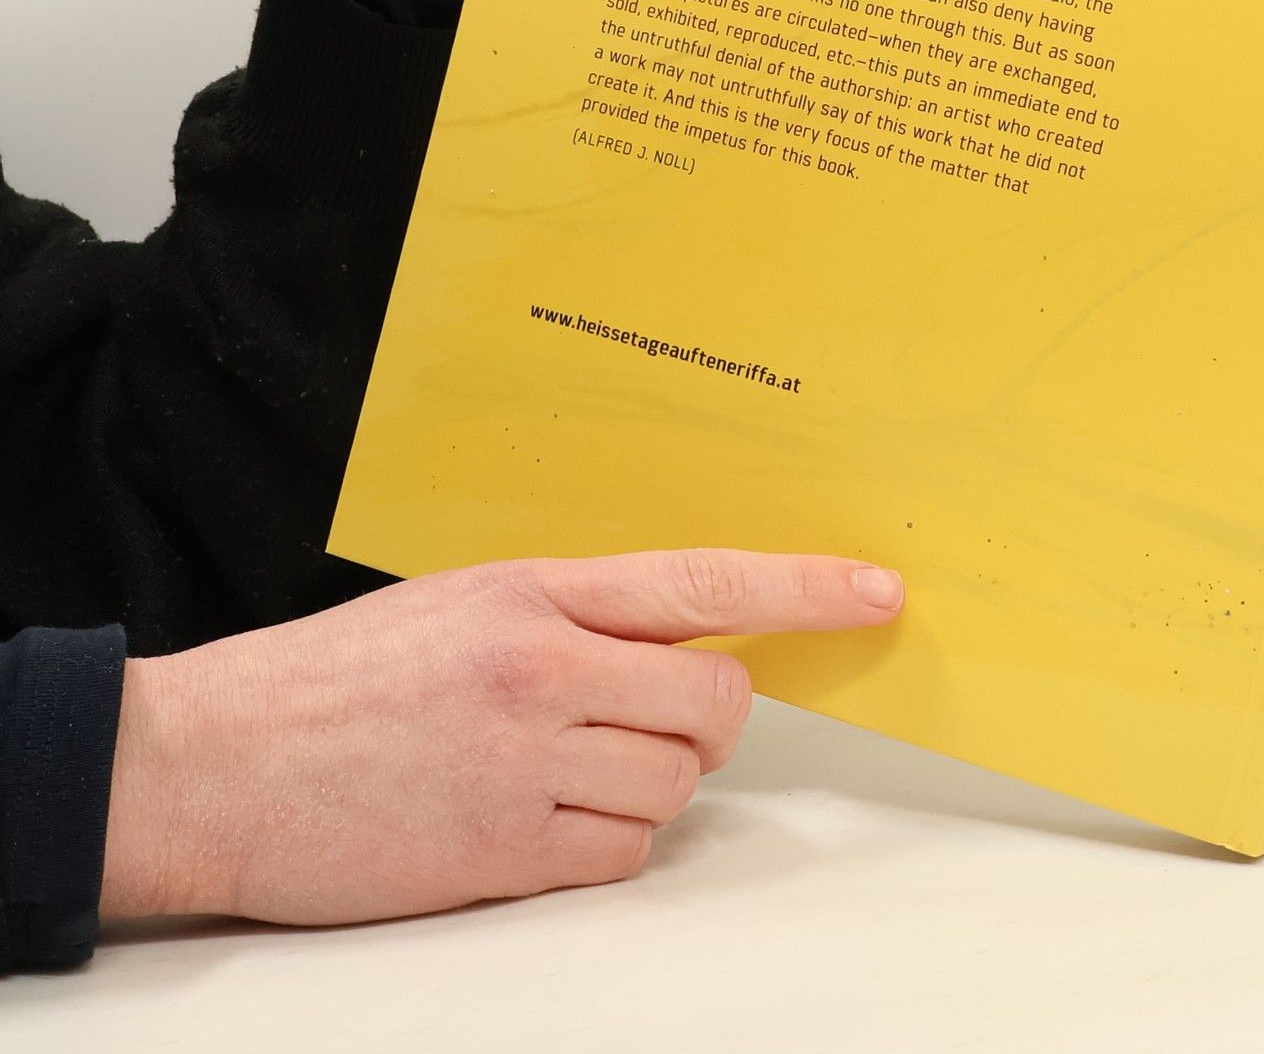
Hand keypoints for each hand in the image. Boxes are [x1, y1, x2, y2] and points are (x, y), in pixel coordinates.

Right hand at [99, 548, 900, 924]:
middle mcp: (543, 670)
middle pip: (713, 704)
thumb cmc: (339, 679)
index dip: (805, 587)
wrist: (213, 764)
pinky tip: (535, 821)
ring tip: (562, 772)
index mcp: (535, 592)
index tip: (879, 592)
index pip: (702, 580)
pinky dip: (605, 845)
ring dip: (647, 787)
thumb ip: (574, 617)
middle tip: (654, 723)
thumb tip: (681, 639)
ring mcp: (525, 765)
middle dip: (707, 722)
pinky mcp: (501, 853)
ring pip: (674, 786)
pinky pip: (619, 854)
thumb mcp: (463, 604)